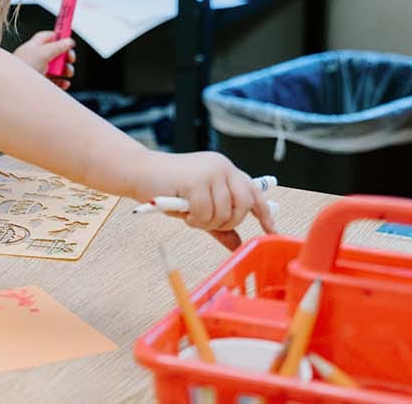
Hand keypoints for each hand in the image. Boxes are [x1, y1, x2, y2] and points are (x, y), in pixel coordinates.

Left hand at [11, 30, 75, 89]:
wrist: (11, 90)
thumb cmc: (19, 70)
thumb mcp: (42, 54)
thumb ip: (57, 46)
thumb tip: (68, 41)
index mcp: (32, 47)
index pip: (47, 37)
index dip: (58, 37)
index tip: (69, 39)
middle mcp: (35, 59)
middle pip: (55, 54)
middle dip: (65, 56)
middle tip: (70, 59)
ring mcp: (38, 72)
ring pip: (56, 69)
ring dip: (66, 70)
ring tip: (68, 72)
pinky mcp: (40, 85)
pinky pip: (55, 82)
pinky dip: (62, 82)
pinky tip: (64, 82)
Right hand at [134, 150, 275, 250]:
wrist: (140, 172)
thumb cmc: (168, 188)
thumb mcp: (199, 207)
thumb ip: (219, 223)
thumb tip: (238, 244)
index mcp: (226, 170)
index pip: (254, 192)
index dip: (264, 213)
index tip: (271, 231)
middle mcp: (223, 167)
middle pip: (244, 204)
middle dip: (229, 221)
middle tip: (209, 223)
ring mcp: (211, 172)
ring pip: (224, 212)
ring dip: (206, 222)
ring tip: (191, 215)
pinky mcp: (197, 180)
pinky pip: (205, 212)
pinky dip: (195, 220)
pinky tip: (184, 213)